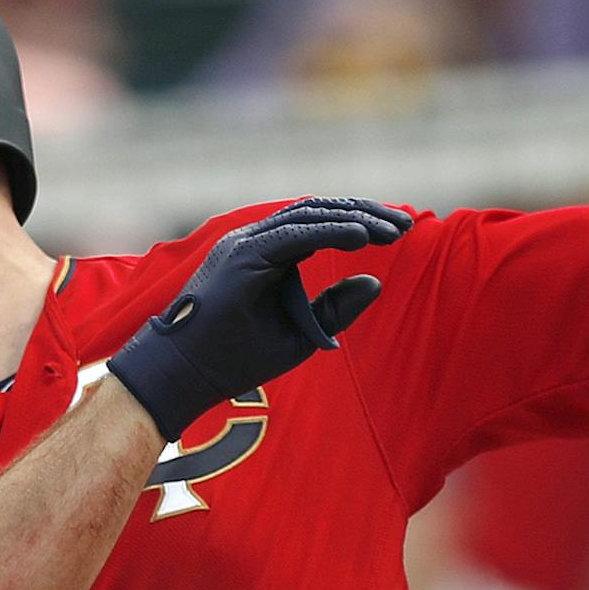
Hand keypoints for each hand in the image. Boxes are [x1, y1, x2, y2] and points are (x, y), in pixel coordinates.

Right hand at [108, 197, 409, 438]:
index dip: (360, 223)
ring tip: (395, 231)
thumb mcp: (298, 334)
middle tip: (406, 227)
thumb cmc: (233, 360)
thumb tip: (376, 280)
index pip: (319, 224)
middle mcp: (253, 241)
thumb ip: (335, 308)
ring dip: (355, 219)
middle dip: (365, 214)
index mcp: (265, 254)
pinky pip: (294, 235)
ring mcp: (245, 245)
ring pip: (309, 215)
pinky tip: (362, 238)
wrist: (182, 377)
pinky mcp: (241, 257)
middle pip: (319, 212)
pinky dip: (330, 232)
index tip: (398, 233)